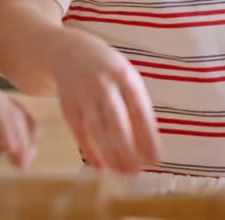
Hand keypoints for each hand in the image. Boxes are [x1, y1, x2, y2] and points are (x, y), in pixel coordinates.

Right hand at [49, 29, 159, 174]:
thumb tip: (149, 145)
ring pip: (97, 131)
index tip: (156, 160)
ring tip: (123, 173)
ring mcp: (83, 95)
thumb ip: (137, 107)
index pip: (140, 112)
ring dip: (111, 155)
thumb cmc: (107, 71)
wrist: (69, 52)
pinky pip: (80, 133)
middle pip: (117, 123)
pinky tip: (101, 166)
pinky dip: (90, 151)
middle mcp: (102, 85)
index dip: (148, 138)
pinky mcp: (68, 106)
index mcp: (124, 77)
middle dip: (128, 150)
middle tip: (137, 172)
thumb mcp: (126, 79)